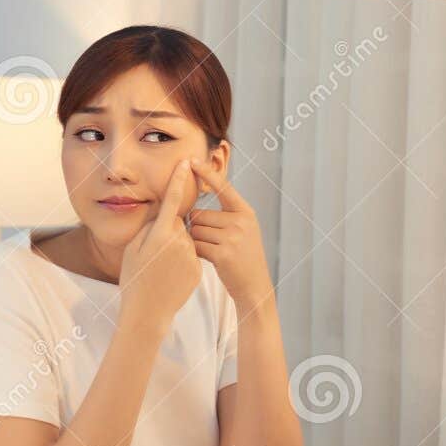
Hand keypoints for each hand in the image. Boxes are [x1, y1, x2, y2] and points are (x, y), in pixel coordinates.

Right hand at [117, 160, 201, 334]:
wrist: (148, 313)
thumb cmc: (134, 279)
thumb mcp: (133, 249)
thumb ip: (149, 227)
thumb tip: (162, 213)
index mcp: (160, 234)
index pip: (172, 201)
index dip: (179, 180)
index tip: (187, 163)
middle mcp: (179, 242)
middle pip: (177, 223)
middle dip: (168, 229)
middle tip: (153, 253)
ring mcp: (190, 256)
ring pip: (185, 240)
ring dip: (175, 247)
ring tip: (161, 268)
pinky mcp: (198, 268)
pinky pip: (190, 255)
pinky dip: (181, 261)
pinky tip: (171, 276)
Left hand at [187, 162, 273, 310]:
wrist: (255, 286)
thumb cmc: (243, 257)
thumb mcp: (243, 230)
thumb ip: (225, 216)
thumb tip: (193, 207)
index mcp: (245, 212)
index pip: (223, 187)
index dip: (206, 173)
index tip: (191, 160)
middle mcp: (241, 221)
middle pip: (200, 214)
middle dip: (197, 228)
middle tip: (211, 242)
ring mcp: (233, 237)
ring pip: (195, 230)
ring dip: (195, 241)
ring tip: (213, 251)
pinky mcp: (223, 254)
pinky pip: (196, 245)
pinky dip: (196, 253)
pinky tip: (210, 259)